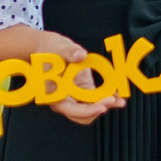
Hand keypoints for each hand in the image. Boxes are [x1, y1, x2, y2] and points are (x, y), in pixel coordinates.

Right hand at [0, 23, 121, 126]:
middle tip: (117, 101)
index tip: (105, 103)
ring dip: (104, 106)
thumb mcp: (56, 45)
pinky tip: (116, 93)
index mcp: (54, 93)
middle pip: (82, 115)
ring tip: (120, 100)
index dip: (89, 109)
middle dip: (100, 109)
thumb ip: (68, 51)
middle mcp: (61, 99)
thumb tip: (79, 54)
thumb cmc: (46, 48)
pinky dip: (103, 98)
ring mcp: (69, 97)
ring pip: (87, 111)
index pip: (72, 109)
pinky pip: (91, 101)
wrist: (40, 48)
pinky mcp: (77, 92)